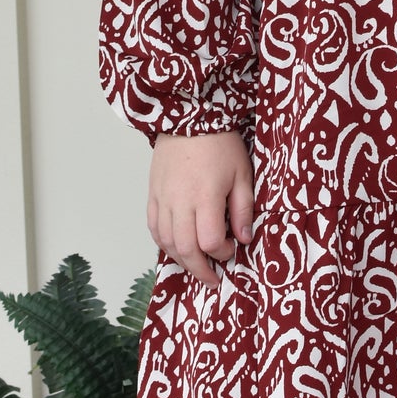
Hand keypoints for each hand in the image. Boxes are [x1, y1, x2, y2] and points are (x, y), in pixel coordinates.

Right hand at [147, 130, 253, 287]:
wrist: (189, 117)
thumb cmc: (220, 143)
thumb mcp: (242, 174)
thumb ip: (243, 209)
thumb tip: (244, 239)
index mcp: (205, 197)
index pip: (209, 241)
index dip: (222, 253)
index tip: (232, 248)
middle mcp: (179, 202)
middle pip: (185, 249)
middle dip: (200, 270)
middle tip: (212, 280)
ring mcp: (162, 199)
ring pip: (165, 242)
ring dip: (181, 260)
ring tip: (196, 267)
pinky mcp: (152, 195)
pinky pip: (153, 228)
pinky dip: (164, 243)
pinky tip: (176, 248)